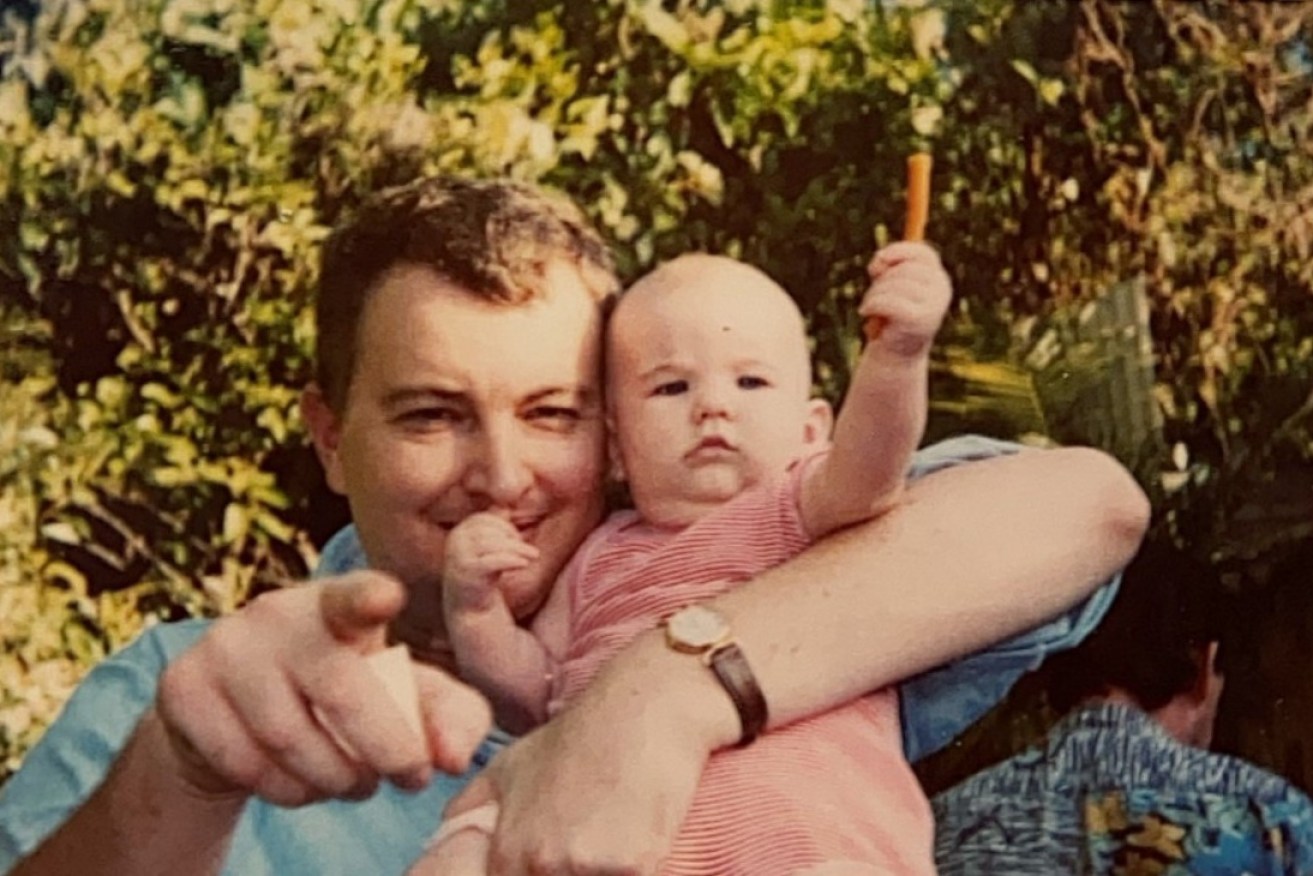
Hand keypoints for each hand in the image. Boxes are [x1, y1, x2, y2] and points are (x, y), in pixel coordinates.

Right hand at [155, 571, 491, 807]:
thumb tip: (456, 758)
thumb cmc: (341, 691)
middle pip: (340, 692)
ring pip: (293, 740)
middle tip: (411, 778)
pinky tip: (301, 782)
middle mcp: (277, 613)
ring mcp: (224, 646)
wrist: (234, 713)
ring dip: (338, 779)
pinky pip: (246, 764)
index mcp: (337, 601)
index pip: (353, 595)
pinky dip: (287, 790)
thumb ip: (445, 714)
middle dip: (389, 749)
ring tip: (356, 781)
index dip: (369, 598)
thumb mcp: (399, 692)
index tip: (387, 598)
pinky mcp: (183, 688)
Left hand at [442, 643, 712, 874]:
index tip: (558, 859)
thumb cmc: (581, 735)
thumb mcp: (512, 764)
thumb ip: (473, 806)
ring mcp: (586, 868)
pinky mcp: (635, 867)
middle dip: (574, 872)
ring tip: (614, 839)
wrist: (642, 708)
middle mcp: (541, 865)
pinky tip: (642, 839)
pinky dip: (641, 869)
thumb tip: (448, 834)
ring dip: (606, 873)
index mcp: (509, 851)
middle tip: (590, 843)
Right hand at [443, 512, 539, 614]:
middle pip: (488, 530)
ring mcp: (458, 558)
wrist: (470, 609)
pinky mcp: (466, 574)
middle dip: (512, 538)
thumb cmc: (484, 575)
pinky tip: (524, 564)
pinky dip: (510, 560)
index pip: (484, 519)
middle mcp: (455, 542)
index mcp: (460, 533)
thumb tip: (507, 507)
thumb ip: (496, 530)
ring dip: (517, 549)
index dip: (505, 527)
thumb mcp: (489, 549)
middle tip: (530, 552)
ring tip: (533, 557)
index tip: (517, 541)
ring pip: (491, 544)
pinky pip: (491, 561)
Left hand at [860, 241, 951, 359]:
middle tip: (871, 296)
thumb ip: (887, 269)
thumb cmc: (892, 317)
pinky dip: (872, 304)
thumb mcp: (890, 288)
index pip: (923, 254)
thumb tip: (879, 259)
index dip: (898, 251)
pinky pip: (889, 301)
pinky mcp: (920, 319)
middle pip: (904, 269)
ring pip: (894, 284)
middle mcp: (941, 288)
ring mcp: (934, 304)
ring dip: (873, 295)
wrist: (897, 355)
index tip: (877, 262)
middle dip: (880, 280)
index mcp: (938, 278)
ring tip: (869, 307)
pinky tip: (866, 312)